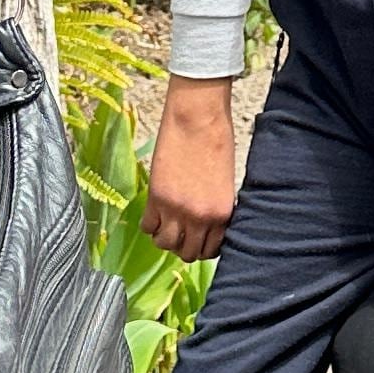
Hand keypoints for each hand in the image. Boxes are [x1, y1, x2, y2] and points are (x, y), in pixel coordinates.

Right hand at [147, 79, 237, 258]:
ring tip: (166, 225)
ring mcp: (176, 210)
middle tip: (182, 234)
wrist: (197, 119)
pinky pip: (147, 227)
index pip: (211, 251)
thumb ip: (217, 209)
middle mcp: (199, 218)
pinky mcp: (156, 198)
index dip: (204, 248)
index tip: (199, 240)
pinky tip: (155, 214)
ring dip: (165, 239)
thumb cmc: (216, 142)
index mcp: (222, 214)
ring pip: (165, 245)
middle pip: (188, 253)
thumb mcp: (226, 183)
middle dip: (184, 247)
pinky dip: (150, 225)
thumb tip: (208, 225)